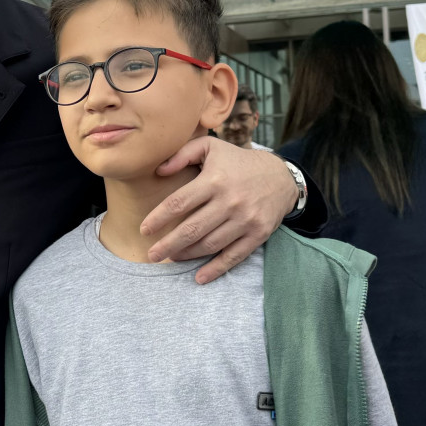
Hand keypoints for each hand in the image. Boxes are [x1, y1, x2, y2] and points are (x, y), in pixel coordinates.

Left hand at [142, 137, 296, 283]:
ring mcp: (245, 219)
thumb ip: (182, 154)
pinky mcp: (258, 234)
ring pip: (209, 244)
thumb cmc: (237, 162)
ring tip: (171, 257)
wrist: (281, 176)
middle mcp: (230, 201)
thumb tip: (158, 171)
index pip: (179, 202)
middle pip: (192, 229)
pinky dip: (216, 269)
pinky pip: (234, 256)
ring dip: (186, 255)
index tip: (144, 230)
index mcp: (214, 179)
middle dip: (167, 244)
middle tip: (151, 254)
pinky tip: (199, 277)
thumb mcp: (210, 148)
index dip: (158, 218)